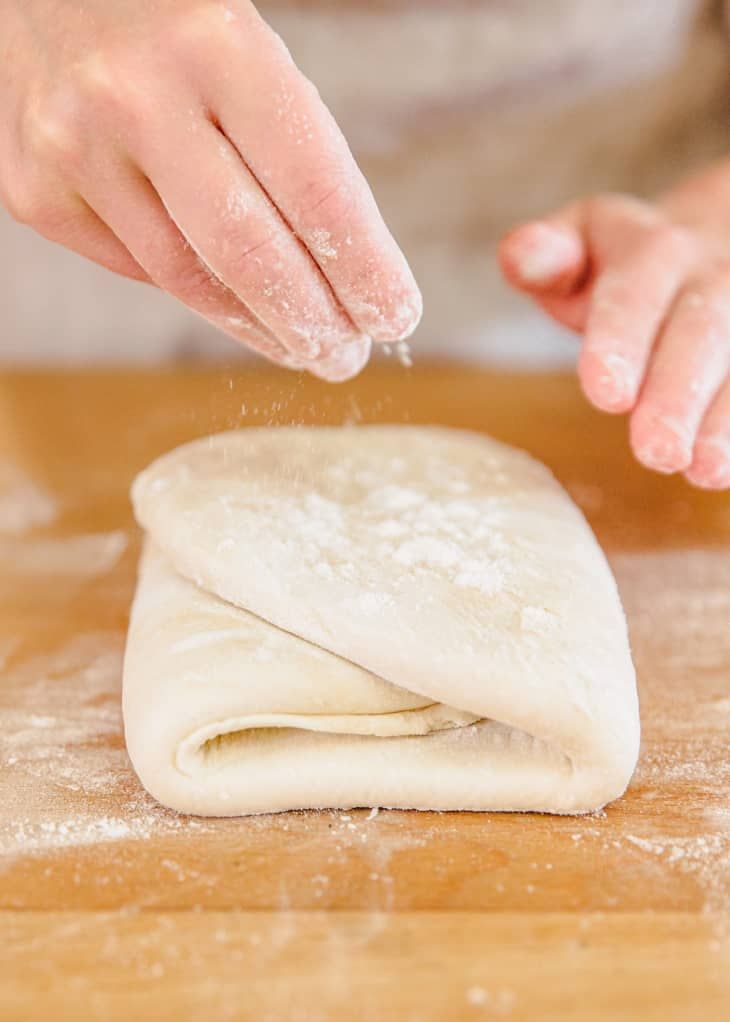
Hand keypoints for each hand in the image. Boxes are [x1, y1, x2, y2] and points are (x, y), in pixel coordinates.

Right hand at [0, 0, 420, 379]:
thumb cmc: (174, 22)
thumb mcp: (250, 50)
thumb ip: (293, 147)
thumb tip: (345, 275)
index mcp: (216, 44)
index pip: (315, 191)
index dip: (365, 270)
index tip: (396, 316)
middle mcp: (134, 97)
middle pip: (248, 256)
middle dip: (312, 324)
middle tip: (347, 357)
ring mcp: (72, 149)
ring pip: (189, 280)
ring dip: (259, 326)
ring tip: (301, 344)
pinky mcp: (36, 192)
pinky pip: (139, 268)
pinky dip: (196, 289)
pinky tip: (228, 296)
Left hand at [499, 182, 729, 489]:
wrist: (705, 242)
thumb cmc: (617, 265)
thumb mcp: (574, 247)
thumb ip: (542, 257)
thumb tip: (520, 255)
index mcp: (649, 249)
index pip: (634, 295)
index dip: (621, 341)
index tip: (608, 396)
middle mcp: (710, 275)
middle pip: (699, 332)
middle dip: (677, 394)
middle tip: (656, 452)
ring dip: (725, 420)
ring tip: (704, 471)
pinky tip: (725, 472)